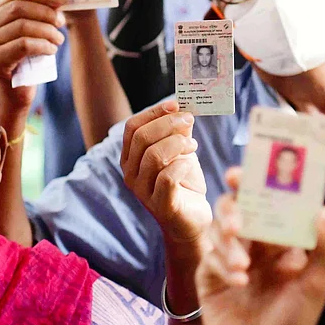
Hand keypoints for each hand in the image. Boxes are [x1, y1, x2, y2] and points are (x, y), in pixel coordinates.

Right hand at [0, 0, 65, 114]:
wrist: (11, 96)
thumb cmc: (21, 62)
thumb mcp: (23, 34)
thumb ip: (31, 16)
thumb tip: (57, 1)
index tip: (61, 0)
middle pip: (18, 8)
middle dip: (45, 12)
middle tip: (61, 22)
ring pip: (22, 26)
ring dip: (47, 30)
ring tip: (59, 39)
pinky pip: (24, 45)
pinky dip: (43, 45)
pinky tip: (51, 50)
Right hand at [120, 101, 211, 245]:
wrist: (191, 220)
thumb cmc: (183, 182)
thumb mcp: (180, 151)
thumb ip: (178, 132)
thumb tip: (182, 109)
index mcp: (130, 158)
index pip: (132, 127)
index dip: (153, 112)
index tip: (175, 104)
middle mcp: (131, 174)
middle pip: (142, 138)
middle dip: (168, 124)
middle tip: (189, 119)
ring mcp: (143, 192)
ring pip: (154, 156)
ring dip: (177, 143)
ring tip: (193, 144)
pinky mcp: (161, 206)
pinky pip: (168, 178)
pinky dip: (183, 165)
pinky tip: (191, 164)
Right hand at [196, 168, 324, 324]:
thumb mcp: (316, 287)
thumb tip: (324, 209)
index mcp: (281, 242)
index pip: (270, 202)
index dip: (262, 183)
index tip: (253, 170)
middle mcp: (255, 244)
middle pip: (238, 207)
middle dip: (236, 202)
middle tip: (236, 201)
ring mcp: (230, 257)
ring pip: (219, 227)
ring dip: (229, 239)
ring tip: (244, 263)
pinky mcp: (209, 274)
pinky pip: (210, 255)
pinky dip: (223, 263)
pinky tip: (239, 281)